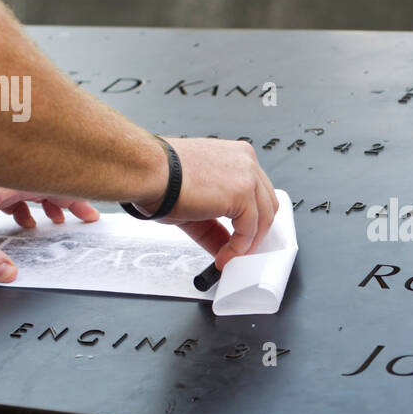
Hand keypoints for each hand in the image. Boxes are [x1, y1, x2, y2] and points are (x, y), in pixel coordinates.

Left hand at [0, 157, 99, 282]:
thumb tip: (9, 276)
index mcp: (3, 180)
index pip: (50, 186)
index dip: (75, 199)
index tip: (91, 214)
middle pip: (43, 186)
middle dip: (65, 202)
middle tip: (82, 219)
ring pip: (26, 190)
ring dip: (42, 206)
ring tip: (52, 223)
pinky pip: (8, 196)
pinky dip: (20, 208)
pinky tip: (18, 222)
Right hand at [133, 137, 278, 269]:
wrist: (146, 171)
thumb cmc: (159, 177)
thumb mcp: (197, 203)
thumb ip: (216, 225)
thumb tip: (225, 246)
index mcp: (235, 156)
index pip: (256, 191)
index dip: (251, 218)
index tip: (241, 236)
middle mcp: (245, 161)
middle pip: (266, 204)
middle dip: (254, 232)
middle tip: (238, 250)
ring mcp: (247, 175)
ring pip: (263, 218)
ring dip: (247, 243)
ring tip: (229, 257)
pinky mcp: (242, 193)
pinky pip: (250, 229)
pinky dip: (239, 248)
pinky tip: (225, 256)